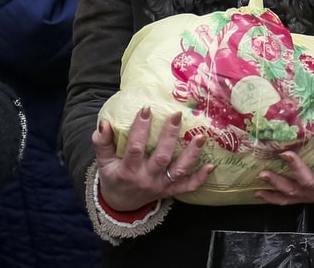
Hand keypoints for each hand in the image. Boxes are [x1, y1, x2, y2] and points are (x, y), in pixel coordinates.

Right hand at [93, 106, 215, 210]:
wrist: (121, 204)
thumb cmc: (113, 176)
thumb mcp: (103, 162)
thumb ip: (102, 143)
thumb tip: (104, 124)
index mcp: (128, 171)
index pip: (135, 148)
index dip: (140, 129)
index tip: (146, 109)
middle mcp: (147, 179)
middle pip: (161, 157)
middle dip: (169, 136)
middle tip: (177, 115)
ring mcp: (161, 186)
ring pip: (178, 170)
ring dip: (192, 154)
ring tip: (202, 136)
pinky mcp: (171, 191)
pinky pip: (187, 186)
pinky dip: (200, 178)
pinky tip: (211, 165)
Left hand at [255, 134, 313, 208]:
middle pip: (307, 180)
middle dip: (296, 168)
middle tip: (285, 154)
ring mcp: (310, 195)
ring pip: (292, 190)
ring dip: (276, 183)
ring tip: (262, 174)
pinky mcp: (303, 198)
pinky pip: (286, 200)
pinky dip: (271, 197)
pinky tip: (257, 191)